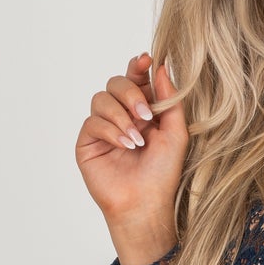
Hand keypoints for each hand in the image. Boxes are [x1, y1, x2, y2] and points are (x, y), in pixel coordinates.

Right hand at [74, 51, 188, 260]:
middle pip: (116, 82)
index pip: (136, 79)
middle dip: (131, 94)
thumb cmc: (162, 174)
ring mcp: (102, 128)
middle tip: (145, 115)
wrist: (145, 204)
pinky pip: (92, 121)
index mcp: (142, 111)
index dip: (138, 66)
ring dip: (121, 115)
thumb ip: (170, 100)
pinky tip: (125, 146)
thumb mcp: (176, 133)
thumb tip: (161, 66)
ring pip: (101, 98)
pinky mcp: (88, 142)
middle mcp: (121, 115)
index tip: (146, 60)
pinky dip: (110, 130)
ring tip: (137, 140)